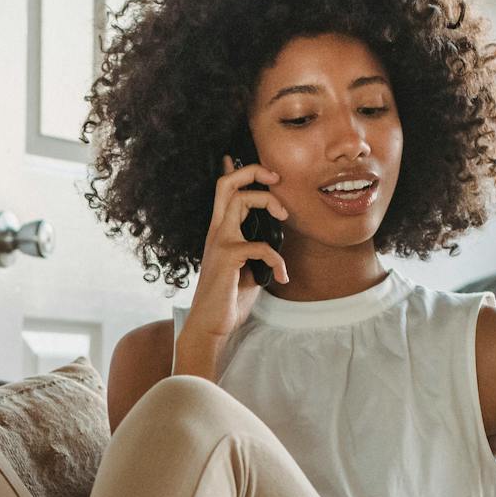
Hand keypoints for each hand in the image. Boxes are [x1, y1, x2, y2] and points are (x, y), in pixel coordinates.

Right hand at [185, 155, 290, 340]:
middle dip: (252, 171)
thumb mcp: (248, 268)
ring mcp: (219, 241)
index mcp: (221, 232)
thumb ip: (257, 249)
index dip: (241, 172)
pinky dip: (278, 259)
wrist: (210, 325)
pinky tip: (282, 276)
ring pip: (241, 199)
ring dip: (270, 201)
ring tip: (285, 217)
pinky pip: (261, 245)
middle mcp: (217, 231)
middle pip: (227, 184)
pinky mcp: (227, 256)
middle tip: (276, 179)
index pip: (226, 191)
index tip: (266, 173)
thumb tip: (278, 238)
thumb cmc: (228, 299)